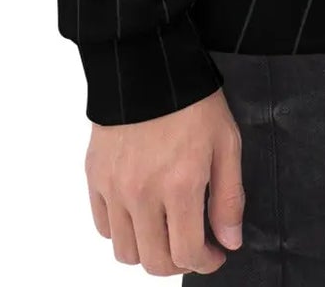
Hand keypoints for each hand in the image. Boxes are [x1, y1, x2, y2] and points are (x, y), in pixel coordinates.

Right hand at [86, 86, 244, 274]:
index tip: (215, 253)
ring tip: (165, 230)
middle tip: (193, 246)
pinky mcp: (95, 176)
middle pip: (154, 262)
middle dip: (178, 263)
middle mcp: (142, 193)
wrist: (147, 63)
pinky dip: (121, 230)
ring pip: (125, 251)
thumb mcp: (226, 141)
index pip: (187, 253)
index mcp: (179, 185)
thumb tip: (229, 241)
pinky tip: (140, 213)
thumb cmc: (192, 99)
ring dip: (148, 250)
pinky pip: (103, 226)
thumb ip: (228, 197)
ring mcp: (114, 187)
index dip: (206, 262)